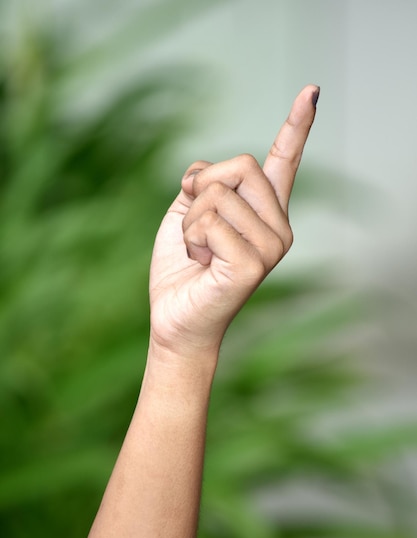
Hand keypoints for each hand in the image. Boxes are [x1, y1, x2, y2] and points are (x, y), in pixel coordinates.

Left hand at [149, 85, 318, 355]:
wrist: (175, 318)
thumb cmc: (183, 268)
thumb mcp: (187, 213)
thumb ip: (203, 184)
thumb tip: (204, 170)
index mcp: (263, 212)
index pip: (284, 162)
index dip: (297, 126)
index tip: (311, 91)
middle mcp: (277, 227)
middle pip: (241, 165)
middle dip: (202, 187)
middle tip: (196, 227)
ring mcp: (270, 247)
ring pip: (219, 194)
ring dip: (191, 219)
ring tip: (198, 251)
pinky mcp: (253, 265)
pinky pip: (210, 221)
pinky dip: (191, 237)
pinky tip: (199, 262)